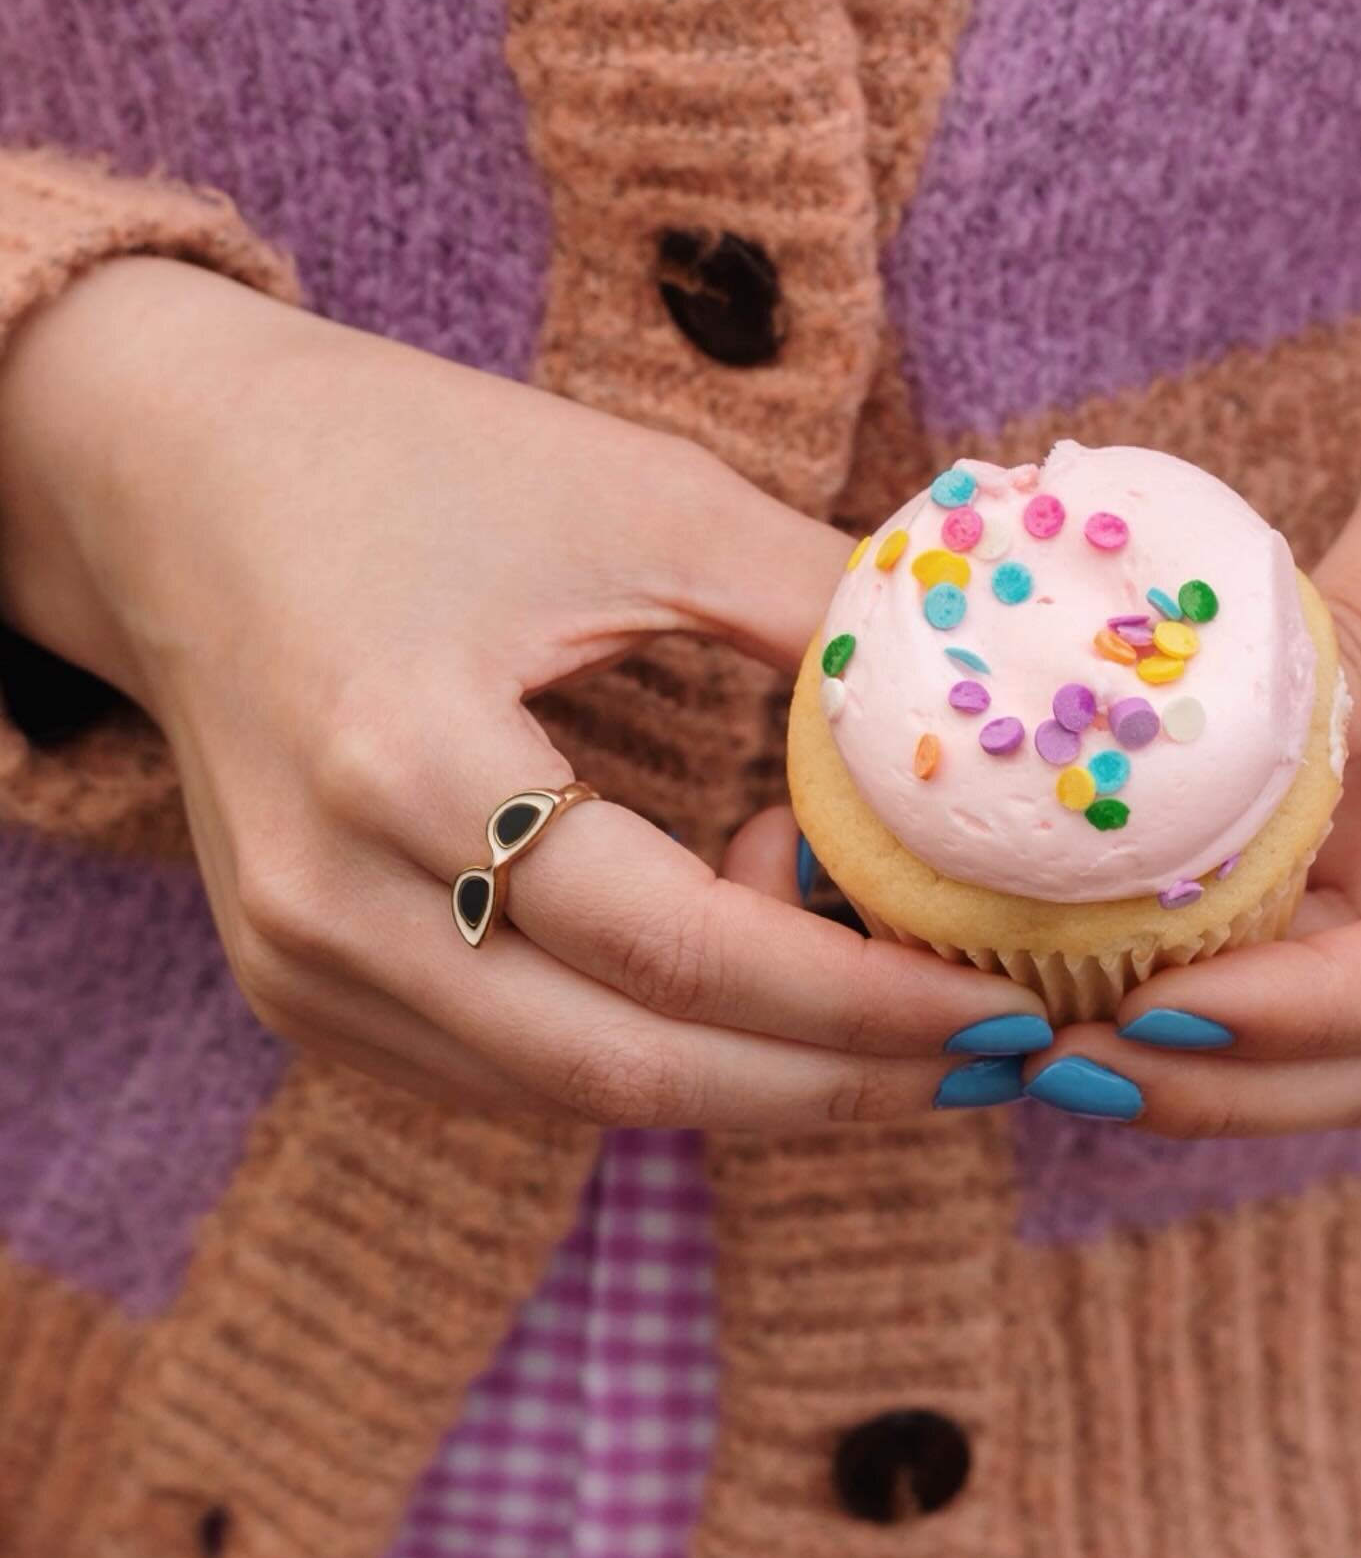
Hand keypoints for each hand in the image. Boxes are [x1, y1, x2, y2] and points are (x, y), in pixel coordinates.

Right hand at [0, 258, 1050, 1129]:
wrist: (179, 489)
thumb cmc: (405, 463)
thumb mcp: (634, 497)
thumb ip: (813, 611)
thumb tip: (977, 724)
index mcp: (405, 756)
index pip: (673, 949)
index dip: (851, 1000)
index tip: (985, 1009)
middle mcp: (330, 899)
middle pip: (622, 1068)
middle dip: (823, 1086)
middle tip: (965, 1061)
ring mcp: (300, 964)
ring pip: (567, 1093)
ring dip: (740, 1076)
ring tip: (860, 1005)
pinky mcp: (297, 988)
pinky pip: (505, 1074)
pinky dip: (639, 1055)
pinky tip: (728, 995)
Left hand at [1025, 397, 1360, 1133]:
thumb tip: (1245, 725)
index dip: (1309, 1018)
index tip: (1165, 1013)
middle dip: (1219, 1079)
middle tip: (1065, 1064)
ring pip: (1305, 1045)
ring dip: (1180, 1065)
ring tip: (1039, 1054)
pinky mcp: (1333, 889)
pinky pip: (1252, 972)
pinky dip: (1163, 998)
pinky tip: (1052, 989)